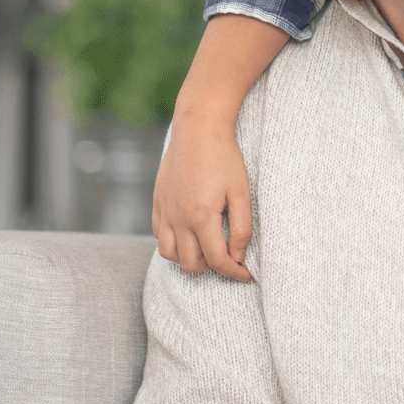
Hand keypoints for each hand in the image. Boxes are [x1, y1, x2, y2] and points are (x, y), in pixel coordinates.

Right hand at [152, 113, 253, 282]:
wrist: (198, 129)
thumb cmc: (224, 158)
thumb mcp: (242, 192)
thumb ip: (241, 228)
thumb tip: (238, 256)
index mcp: (201, 217)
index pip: (217, 260)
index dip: (234, 272)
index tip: (245, 274)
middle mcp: (178, 219)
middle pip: (191, 264)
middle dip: (212, 267)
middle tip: (229, 256)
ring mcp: (165, 211)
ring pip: (169, 255)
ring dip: (190, 258)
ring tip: (209, 247)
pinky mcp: (158, 203)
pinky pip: (159, 236)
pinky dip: (173, 244)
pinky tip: (190, 234)